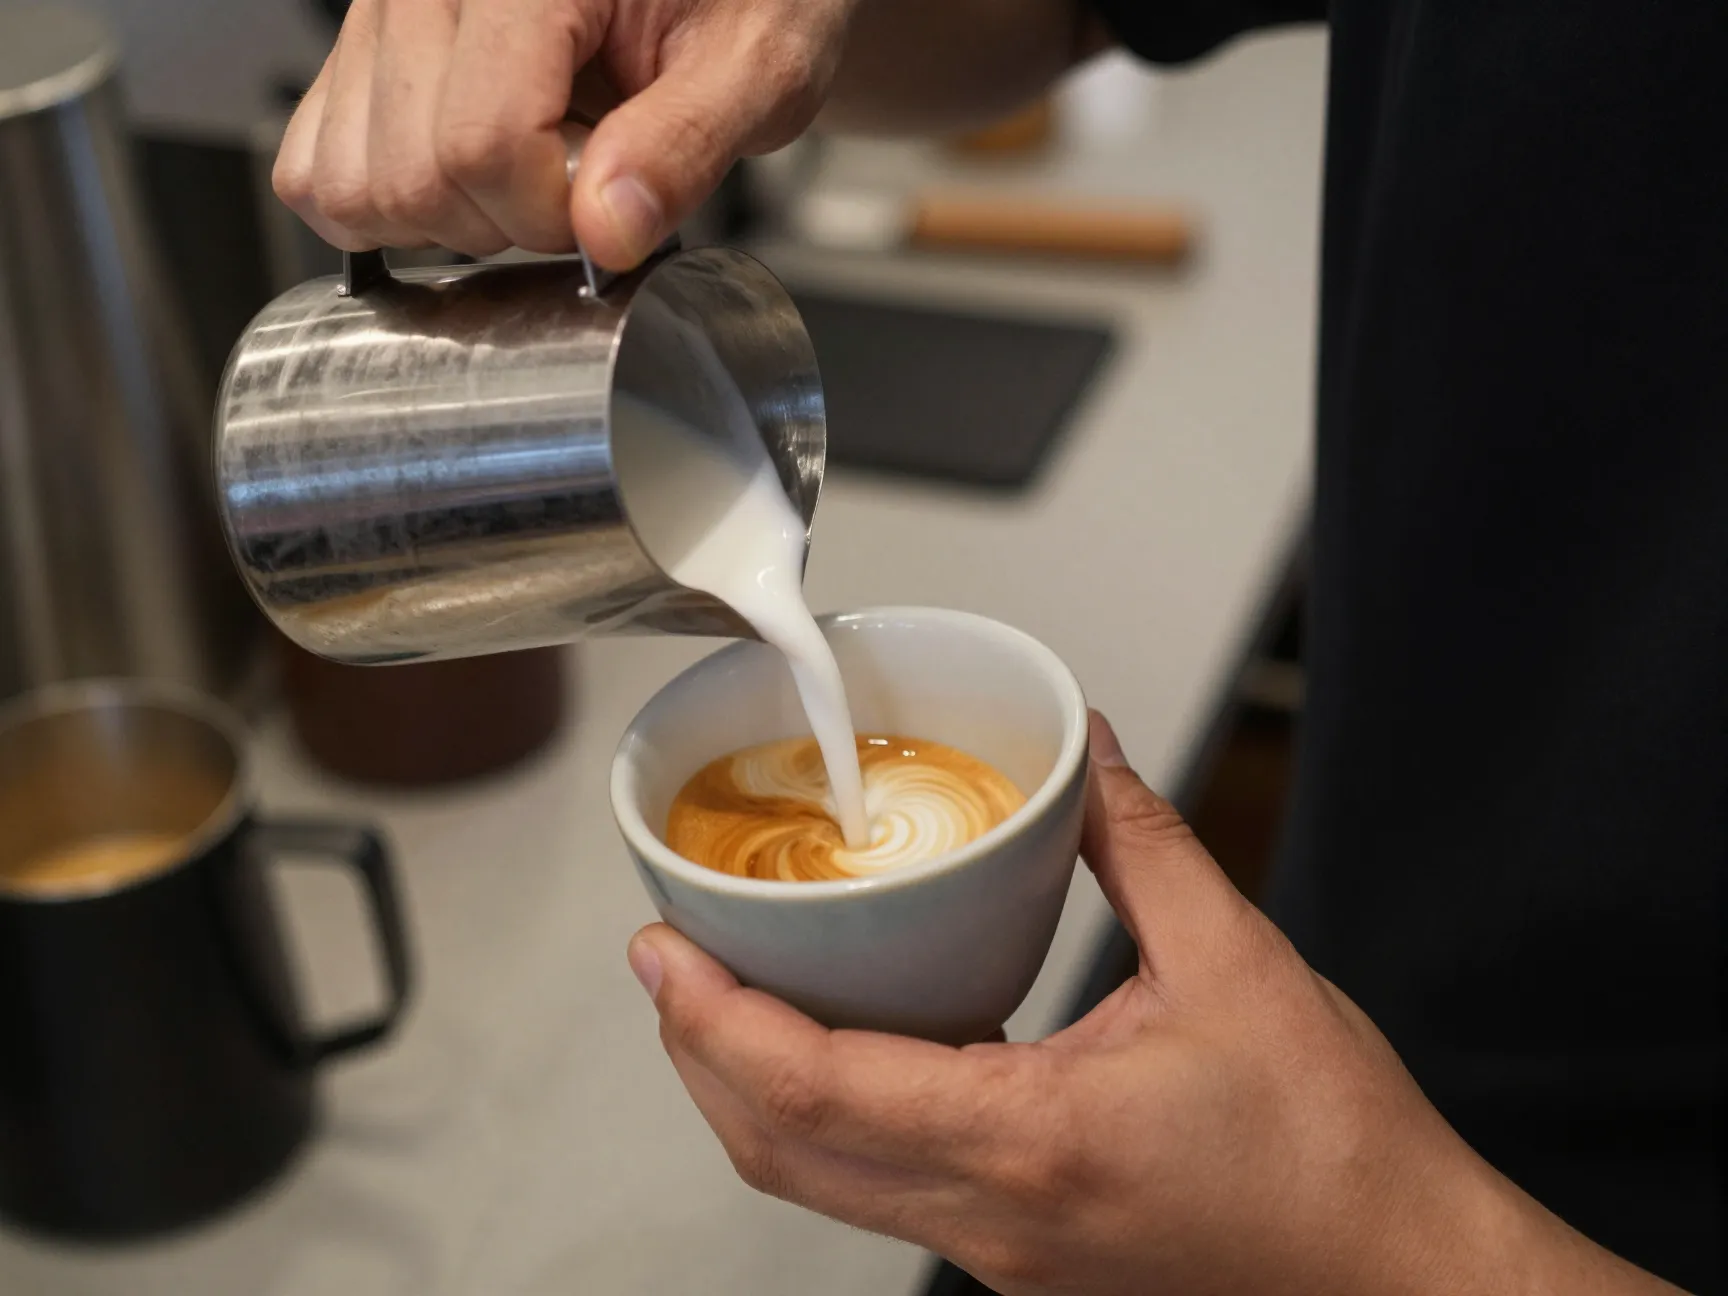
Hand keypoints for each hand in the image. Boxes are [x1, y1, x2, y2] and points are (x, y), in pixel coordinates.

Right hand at [274, 0, 852, 267]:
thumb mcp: (760, 65)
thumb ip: (685, 146)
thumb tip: (606, 233)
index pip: (481, 143)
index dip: (550, 215)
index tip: (612, 206)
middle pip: (408, 177)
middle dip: (502, 225)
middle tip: (581, 185)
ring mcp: (381, 8)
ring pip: (346, 181)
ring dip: (445, 220)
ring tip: (533, 169)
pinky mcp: (362, 45)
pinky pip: (316, 164)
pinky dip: (388, 204)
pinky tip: (476, 176)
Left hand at [628, 713, 1674, 1294]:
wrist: (1398, 1272)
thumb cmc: (1333, 1141)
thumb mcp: (1239, 960)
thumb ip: (1145, 843)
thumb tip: (1085, 754)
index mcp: (1034, 1138)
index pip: (817, 1092)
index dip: (716, 1023)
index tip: (662, 953)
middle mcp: (994, 1213)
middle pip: (782, 1154)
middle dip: (701, 1056)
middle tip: (668, 961)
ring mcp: (1000, 1249)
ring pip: (819, 1186)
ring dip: (751, 1093)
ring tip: (725, 998)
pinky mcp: (1020, 1252)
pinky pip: (879, 1191)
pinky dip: (822, 1121)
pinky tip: (840, 1047)